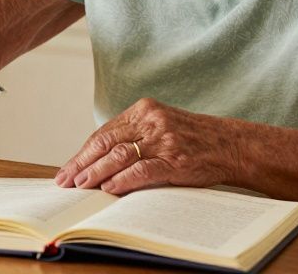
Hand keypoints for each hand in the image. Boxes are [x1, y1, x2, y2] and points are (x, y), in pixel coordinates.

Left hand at [54, 98, 244, 194]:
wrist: (231, 144)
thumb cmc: (192, 139)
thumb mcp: (161, 126)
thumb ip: (134, 135)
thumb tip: (98, 159)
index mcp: (144, 109)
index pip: (104, 132)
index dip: (83, 152)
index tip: (68, 168)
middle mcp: (151, 121)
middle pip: (106, 142)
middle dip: (82, 163)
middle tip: (66, 180)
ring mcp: (164, 140)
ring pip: (120, 155)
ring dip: (96, 172)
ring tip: (81, 185)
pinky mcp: (176, 160)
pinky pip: (143, 170)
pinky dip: (123, 179)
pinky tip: (109, 188)